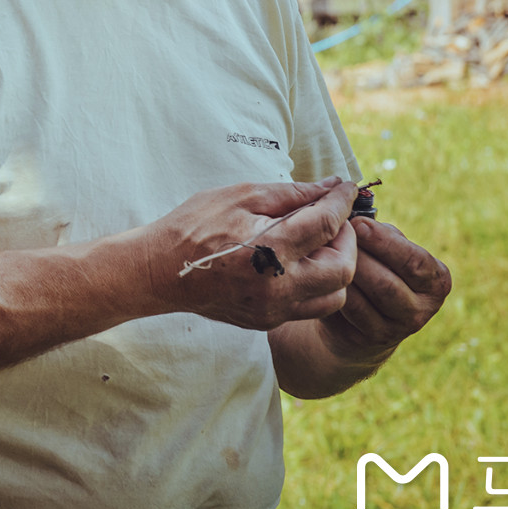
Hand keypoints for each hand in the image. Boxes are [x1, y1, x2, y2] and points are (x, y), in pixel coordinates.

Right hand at [147, 178, 357, 329]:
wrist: (160, 270)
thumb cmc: (195, 225)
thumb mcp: (241, 196)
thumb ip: (291, 193)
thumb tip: (330, 187)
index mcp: (269, 249)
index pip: (326, 224)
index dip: (342, 202)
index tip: (347, 188)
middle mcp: (277, 286)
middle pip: (343, 269)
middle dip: (347, 240)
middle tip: (332, 220)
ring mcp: (273, 309)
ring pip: (335, 295)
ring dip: (336, 267)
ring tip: (317, 245)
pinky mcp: (267, 321)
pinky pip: (310, 306)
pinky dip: (316, 283)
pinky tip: (297, 263)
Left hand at [316, 218, 451, 359]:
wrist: (362, 316)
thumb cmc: (375, 267)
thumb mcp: (387, 249)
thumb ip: (381, 234)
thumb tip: (355, 214)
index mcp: (436, 279)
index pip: (415, 261)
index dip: (385, 242)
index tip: (357, 223)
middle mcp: (424, 307)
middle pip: (387, 283)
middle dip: (358, 256)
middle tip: (334, 236)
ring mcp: (399, 328)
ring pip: (367, 298)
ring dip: (345, 272)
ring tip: (325, 252)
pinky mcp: (373, 337)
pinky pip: (351, 310)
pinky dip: (336, 289)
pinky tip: (322, 273)